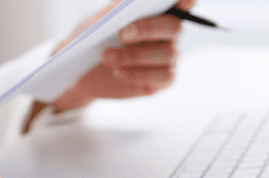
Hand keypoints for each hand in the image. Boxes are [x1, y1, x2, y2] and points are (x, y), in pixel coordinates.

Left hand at [50, 0, 195, 111]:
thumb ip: (118, 7)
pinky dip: (139, 73)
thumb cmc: (95, 39)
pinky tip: (118, 72)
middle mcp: (168, 33)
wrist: (84, 71)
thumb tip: (128, 1)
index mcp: (157, 11)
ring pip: (166, 53)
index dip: (184, 1)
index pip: (181, 3)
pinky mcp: (164, 79)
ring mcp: (168, 56)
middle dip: (148, 29)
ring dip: (133, 55)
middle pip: (173, 27)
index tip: (183, 1)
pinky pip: (163, 75)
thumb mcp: (100, 21)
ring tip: (107, 57)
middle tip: (123, 34)